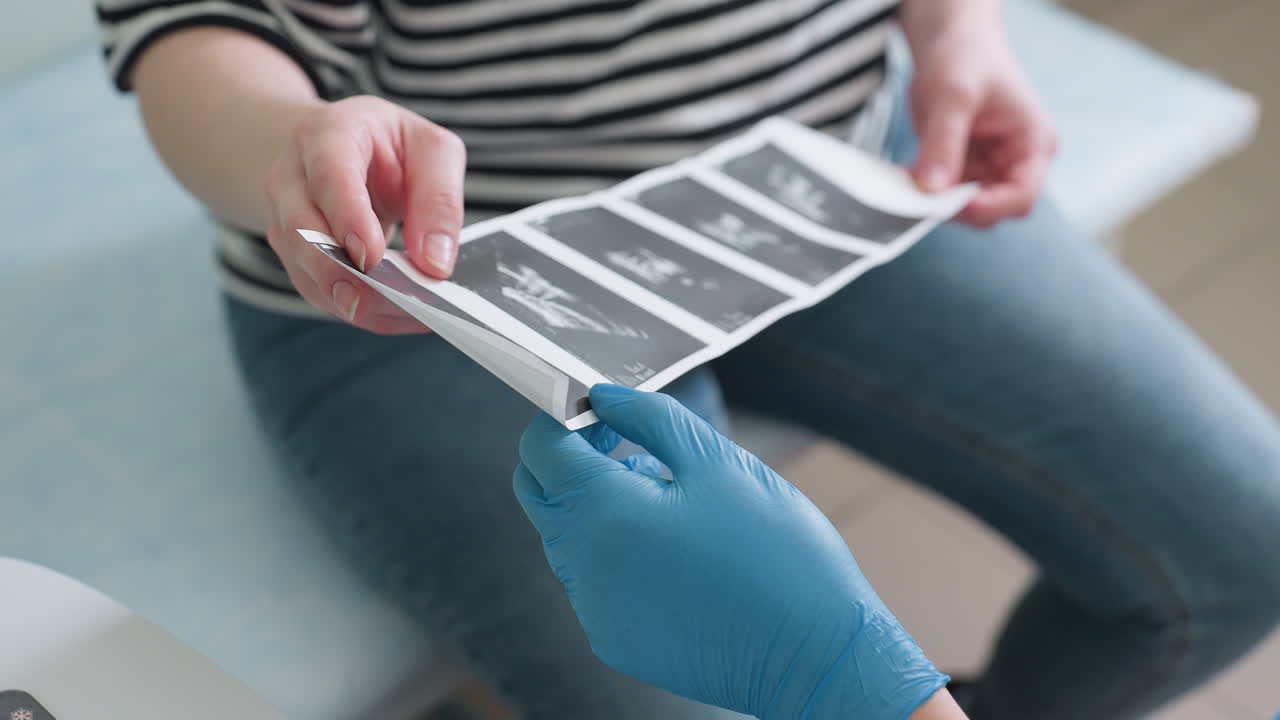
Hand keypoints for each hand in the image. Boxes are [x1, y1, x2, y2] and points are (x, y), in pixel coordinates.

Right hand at [263, 96, 465, 332]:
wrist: (350, 149)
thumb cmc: (394, 146)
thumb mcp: (433, 152)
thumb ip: (439, 200)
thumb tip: (434, 264)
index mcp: (327, 134)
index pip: (328, 175)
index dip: (347, 218)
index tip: (372, 257)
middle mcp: (292, 176)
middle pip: (301, 230)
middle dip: (343, 272)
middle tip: (391, 300)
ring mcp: (284, 218)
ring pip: (305, 269)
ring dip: (357, 300)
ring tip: (410, 314)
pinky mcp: (295, 255)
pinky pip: (320, 292)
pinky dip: (360, 310)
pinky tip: (400, 316)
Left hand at [513, 385, 946, 719]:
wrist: (815, 654)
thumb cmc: (777, 551)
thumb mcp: (719, 462)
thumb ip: (649, 418)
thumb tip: (603, 396)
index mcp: (604, 513)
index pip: (542, 450)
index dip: (566, 420)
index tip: (603, 414)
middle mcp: (584, 566)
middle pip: (542, 496)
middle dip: (571, 462)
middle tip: (627, 446)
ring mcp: (595, 610)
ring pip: (565, 540)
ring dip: (596, 508)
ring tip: (669, 501)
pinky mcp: (614, 640)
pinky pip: (592, 582)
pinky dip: (614, 555)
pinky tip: (673, 552)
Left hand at [903, 2, 1057, 225]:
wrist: (950, 41)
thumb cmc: (966, 55)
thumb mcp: (953, 95)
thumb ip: (943, 142)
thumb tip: (932, 189)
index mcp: (1033, 143)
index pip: (1022, 196)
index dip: (988, 207)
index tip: (950, 202)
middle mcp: (1016, 161)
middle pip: (993, 210)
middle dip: (956, 207)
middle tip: (920, 193)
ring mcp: (989, 168)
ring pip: (965, 208)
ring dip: (935, 201)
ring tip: (908, 179)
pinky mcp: (963, 169)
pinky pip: (944, 195)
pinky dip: (924, 192)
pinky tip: (906, 175)